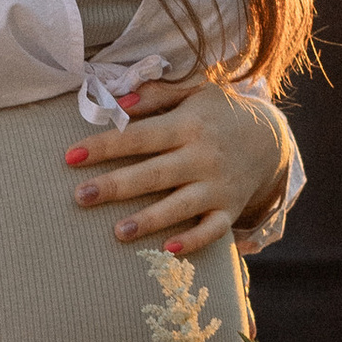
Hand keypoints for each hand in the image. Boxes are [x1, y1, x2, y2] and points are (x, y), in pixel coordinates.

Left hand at [64, 73, 290, 256]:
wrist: (271, 138)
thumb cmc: (218, 113)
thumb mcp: (193, 91)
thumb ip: (155, 95)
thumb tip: (116, 102)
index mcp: (188, 125)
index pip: (139, 136)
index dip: (105, 145)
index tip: (70, 156)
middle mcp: (202, 157)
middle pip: (153, 174)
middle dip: (115, 186)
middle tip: (79, 197)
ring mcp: (217, 186)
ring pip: (180, 206)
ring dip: (150, 219)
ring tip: (117, 232)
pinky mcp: (230, 209)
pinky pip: (213, 230)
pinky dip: (194, 241)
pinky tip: (168, 249)